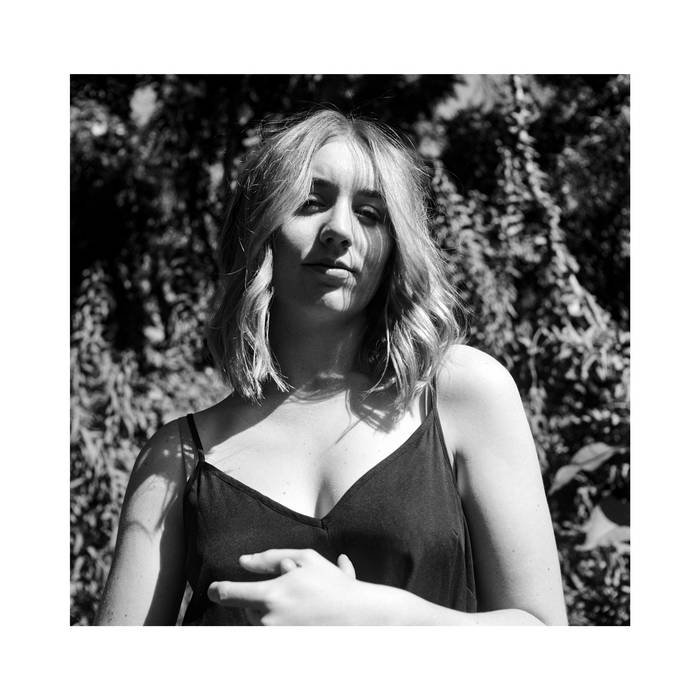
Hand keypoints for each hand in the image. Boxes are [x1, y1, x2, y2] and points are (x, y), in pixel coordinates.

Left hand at [208, 549, 373, 624]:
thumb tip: (242, 562)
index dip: (217, 590)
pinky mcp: (287, 644)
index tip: (211, 589)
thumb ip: (269, 557)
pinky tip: (302, 617)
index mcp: (271, 596)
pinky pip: (273, 631)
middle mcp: (270, 620)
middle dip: (262, 598)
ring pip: (261, 621)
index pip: (229, 594)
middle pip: (248, 608)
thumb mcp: (305, 558)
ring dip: (273, 611)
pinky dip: (282, 623)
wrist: (359, 616)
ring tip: (302, 604)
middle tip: (291, 590)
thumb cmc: (333, 583)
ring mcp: (278, 636)